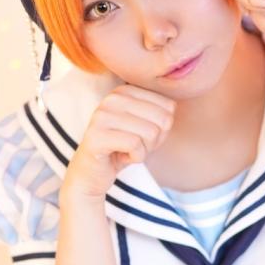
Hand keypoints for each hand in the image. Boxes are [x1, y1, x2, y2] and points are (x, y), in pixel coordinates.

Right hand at [62, 85, 175, 201]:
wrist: (92, 174)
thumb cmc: (123, 149)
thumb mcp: (146, 127)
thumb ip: (161, 114)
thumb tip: (173, 107)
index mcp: (125, 91)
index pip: (169, 106)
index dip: (162, 129)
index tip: (142, 136)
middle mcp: (112, 98)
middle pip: (162, 119)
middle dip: (155, 141)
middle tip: (135, 146)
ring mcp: (102, 115)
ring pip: (150, 132)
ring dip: (144, 150)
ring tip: (127, 151)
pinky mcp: (97, 135)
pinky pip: (135, 145)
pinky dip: (135, 158)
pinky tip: (122, 158)